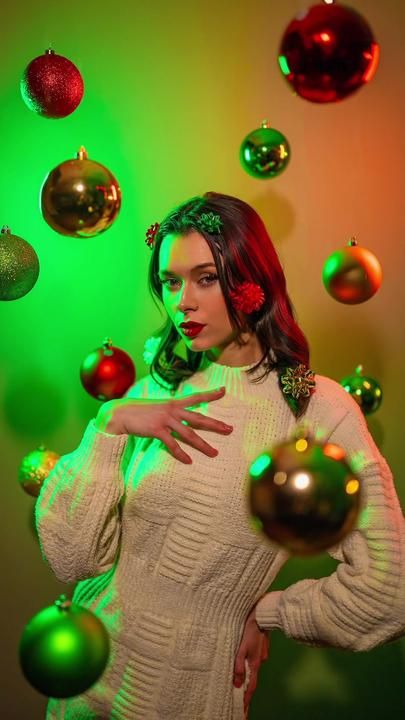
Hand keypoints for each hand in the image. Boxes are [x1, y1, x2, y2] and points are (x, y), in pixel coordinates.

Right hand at [95, 387, 232, 463]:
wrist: (119, 413)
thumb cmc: (137, 411)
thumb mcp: (156, 407)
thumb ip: (168, 411)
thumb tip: (177, 417)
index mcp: (173, 403)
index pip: (195, 397)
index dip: (210, 394)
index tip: (224, 391)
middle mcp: (172, 410)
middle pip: (198, 417)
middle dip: (215, 424)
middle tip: (230, 429)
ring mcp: (165, 420)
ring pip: (189, 434)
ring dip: (203, 445)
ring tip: (214, 453)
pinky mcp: (157, 430)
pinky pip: (172, 444)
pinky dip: (181, 454)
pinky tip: (189, 461)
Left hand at [234, 605, 268, 715]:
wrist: (262, 614)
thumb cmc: (250, 629)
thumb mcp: (241, 647)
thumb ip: (238, 665)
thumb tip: (237, 684)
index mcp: (254, 663)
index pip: (250, 687)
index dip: (246, 700)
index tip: (243, 712)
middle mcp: (259, 661)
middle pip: (252, 680)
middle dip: (246, 693)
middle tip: (241, 705)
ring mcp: (261, 655)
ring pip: (252, 669)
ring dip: (247, 679)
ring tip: (240, 688)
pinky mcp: (260, 648)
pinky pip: (254, 660)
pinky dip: (249, 666)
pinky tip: (245, 665)